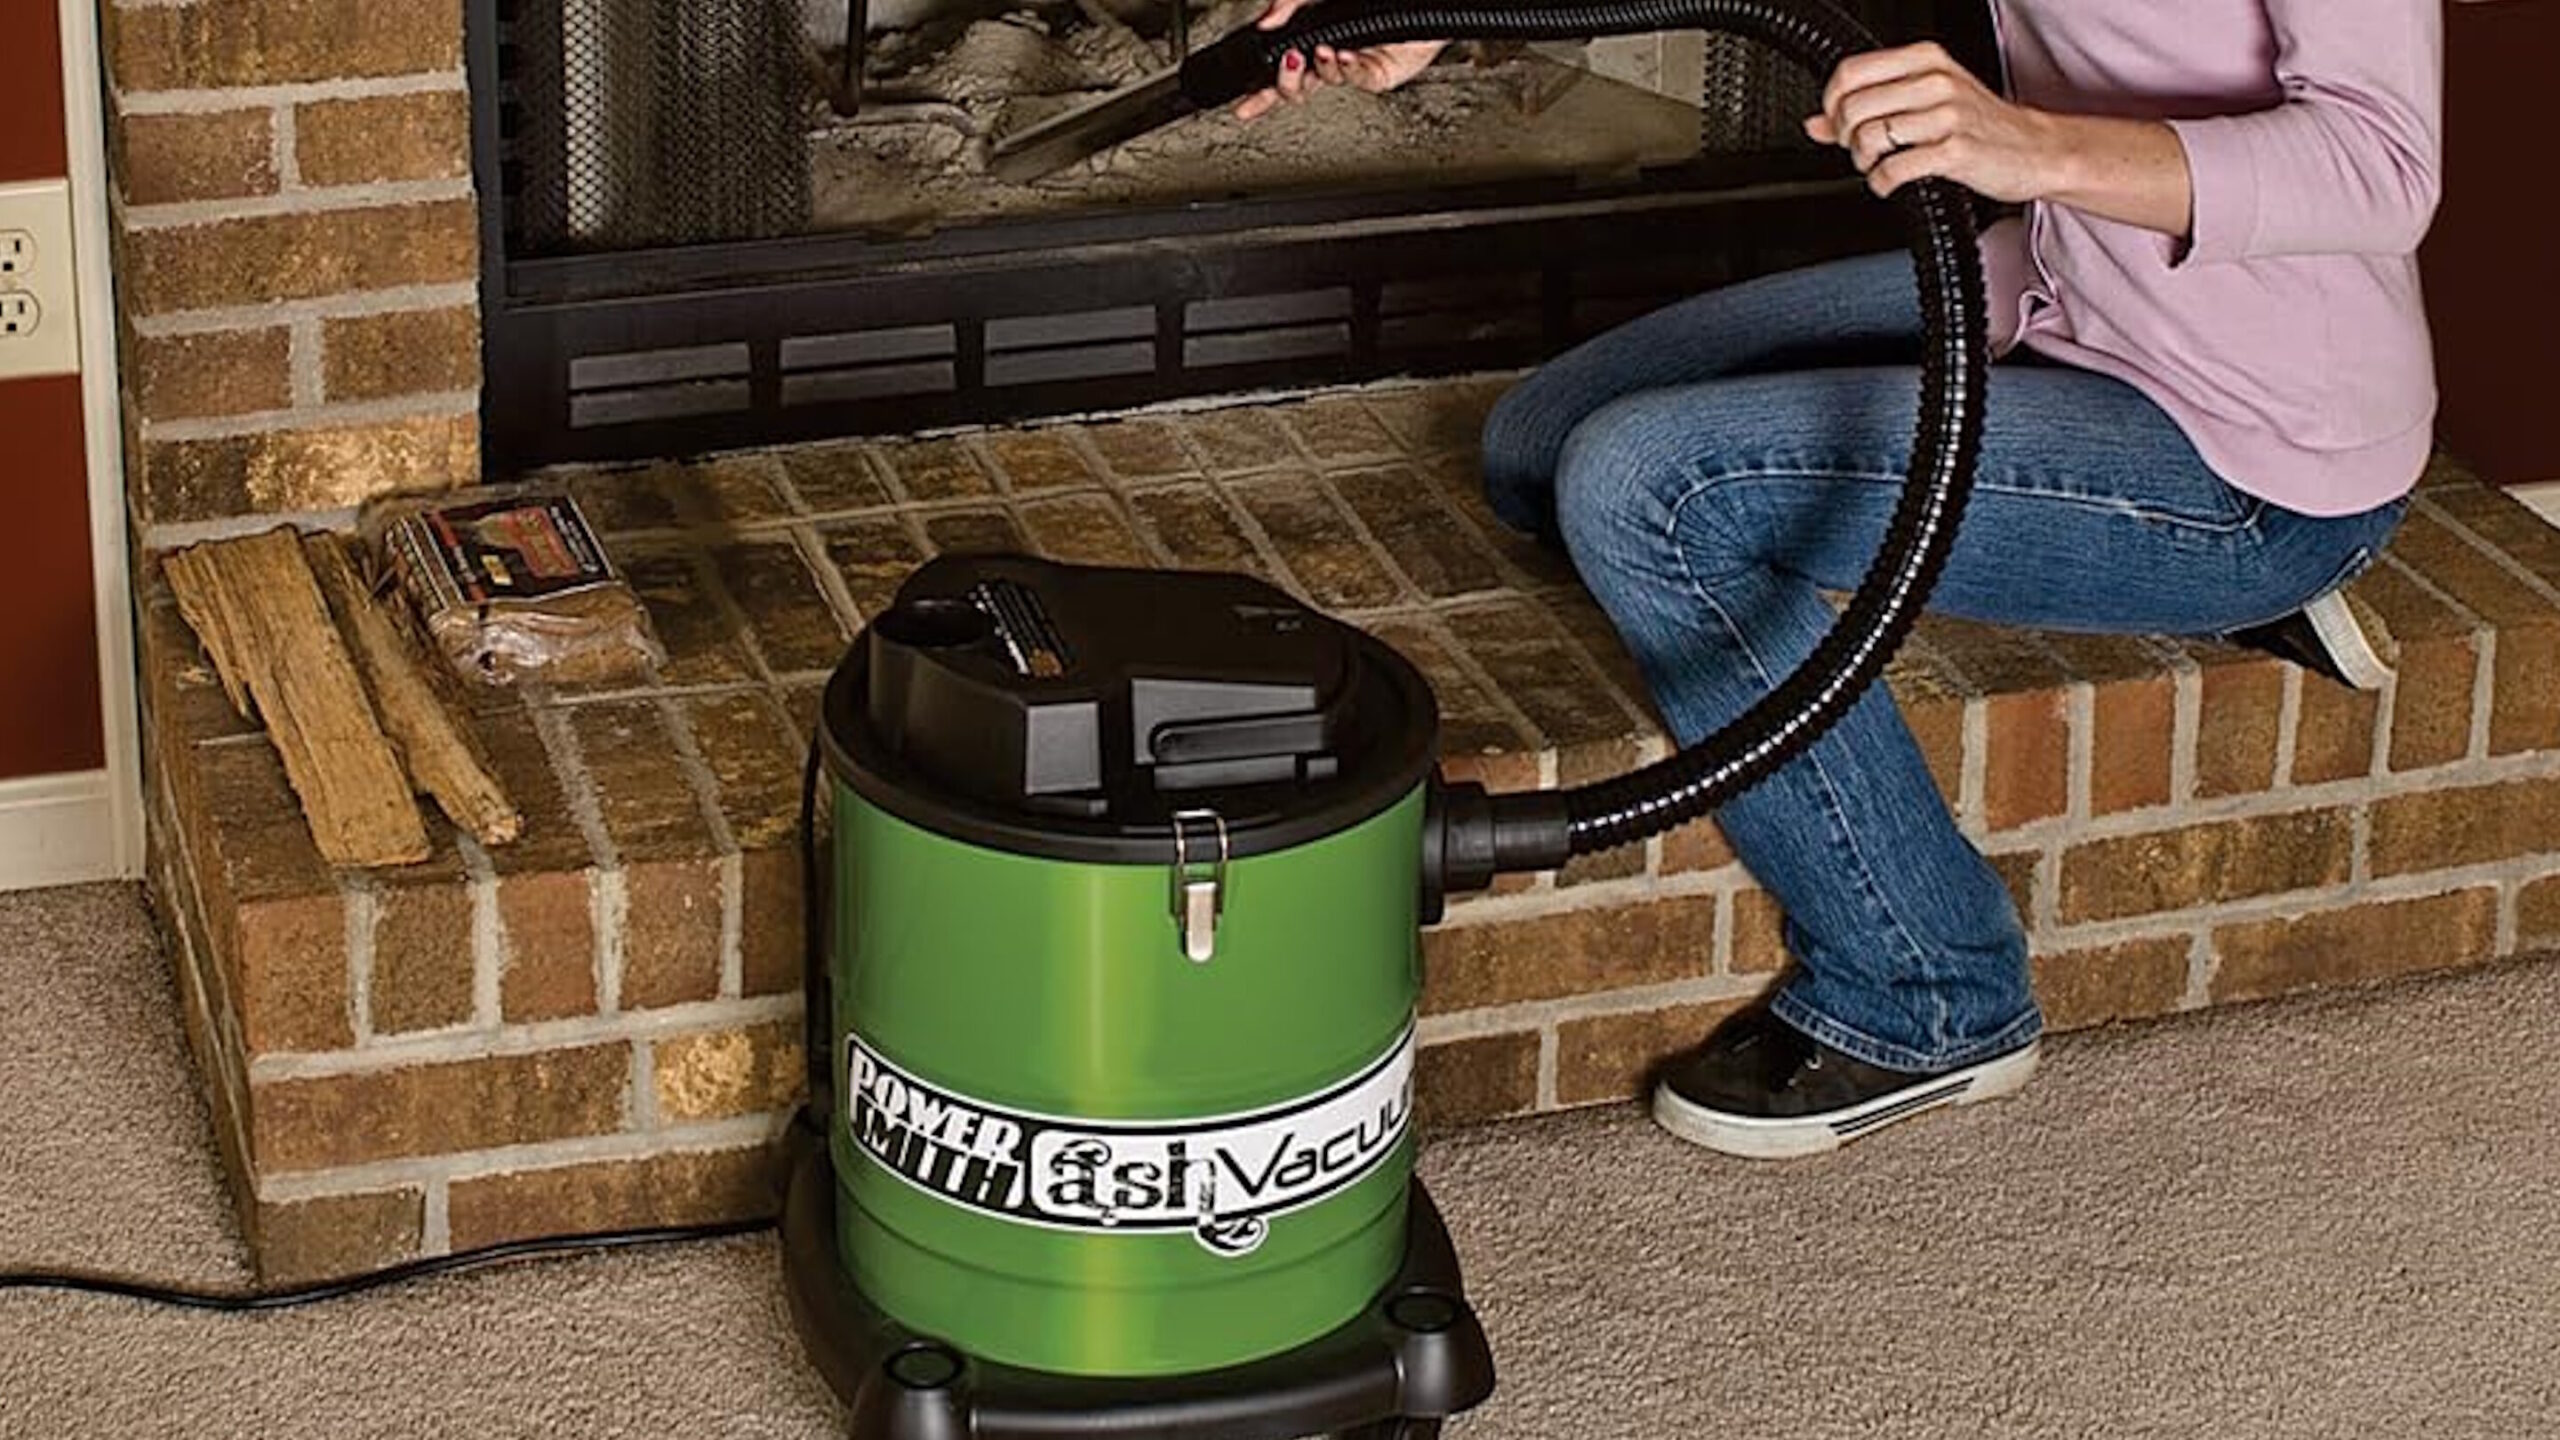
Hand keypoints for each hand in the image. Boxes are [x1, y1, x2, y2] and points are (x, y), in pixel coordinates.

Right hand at [1232, 0, 1448, 121]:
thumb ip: (1290, 4)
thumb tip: (1266, 22)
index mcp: (1313, 39)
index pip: (1280, 69)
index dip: (1260, 91)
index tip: (1243, 104)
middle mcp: (1331, 56)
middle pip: (1296, 87)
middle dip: (1284, 82)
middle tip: (1288, 65)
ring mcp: (1353, 66)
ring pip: (1324, 83)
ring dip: (1319, 68)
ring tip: (1321, 50)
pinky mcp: (1379, 74)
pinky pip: (1357, 78)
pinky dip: (1347, 67)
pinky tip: (1344, 55)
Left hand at [1805, 41, 2059, 202]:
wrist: (2034, 149)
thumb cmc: (1980, 125)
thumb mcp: (1925, 102)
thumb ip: (1869, 108)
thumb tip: (1814, 124)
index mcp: (1925, 59)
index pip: (1850, 72)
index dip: (1832, 104)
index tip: (1837, 125)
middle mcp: (1935, 80)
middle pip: (1854, 107)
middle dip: (1847, 139)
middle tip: (1862, 151)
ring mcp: (1947, 114)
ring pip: (1870, 137)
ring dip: (1864, 163)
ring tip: (1879, 166)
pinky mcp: (1955, 150)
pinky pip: (1894, 168)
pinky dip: (1882, 183)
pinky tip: (1892, 182)